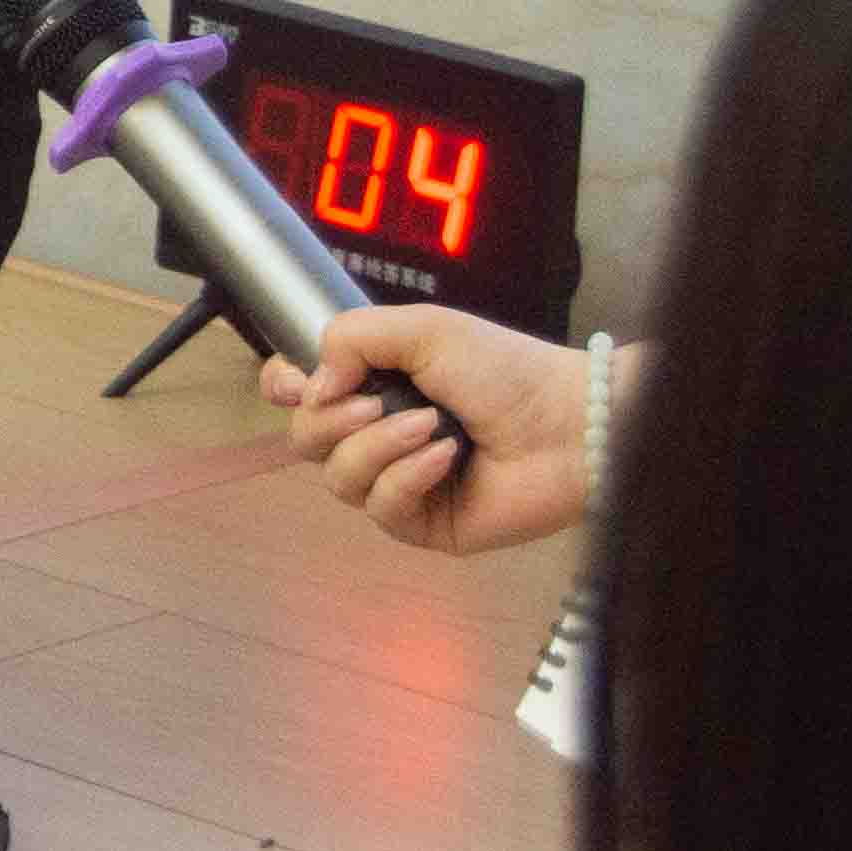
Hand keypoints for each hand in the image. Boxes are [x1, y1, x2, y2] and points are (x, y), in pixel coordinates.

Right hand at [259, 306, 596, 555]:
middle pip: (304, 440)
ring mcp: (398, 480)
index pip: (299, 392)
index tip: (297, 384)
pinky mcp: (422, 523)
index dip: (284, 388)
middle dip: (330, 420)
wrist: (567, 424)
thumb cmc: (503, 369)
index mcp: (372, 383)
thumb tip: (311, 385)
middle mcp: (377, 432)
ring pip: (338, 479)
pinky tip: (446, 458)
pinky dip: (408, 477)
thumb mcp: (423, 328)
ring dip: (377, 447)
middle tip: (373, 403)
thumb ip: (350, 337)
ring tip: (428, 425)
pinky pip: (382, 509)